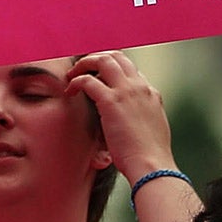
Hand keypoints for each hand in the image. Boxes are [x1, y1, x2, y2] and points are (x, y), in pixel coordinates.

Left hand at [69, 50, 174, 183]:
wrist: (152, 165)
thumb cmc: (148, 156)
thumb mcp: (150, 128)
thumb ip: (139, 115)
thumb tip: (125, 118)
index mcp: (151, 93)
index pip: (129, 68)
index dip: (110, 68)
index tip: (96, 75)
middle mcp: (140, 87)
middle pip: (116, 56)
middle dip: (96, 58)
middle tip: (81, 69)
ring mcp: (127, 92)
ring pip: (102, 60)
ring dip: (84, 64)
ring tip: (72, 75)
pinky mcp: (112, 101)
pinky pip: (87, 80)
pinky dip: (75, 82)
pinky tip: (69, 91)